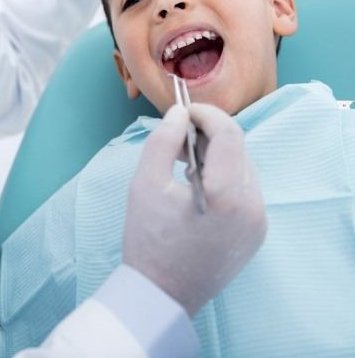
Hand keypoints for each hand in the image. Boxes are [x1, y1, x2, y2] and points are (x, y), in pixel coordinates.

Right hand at [122, 103, 265, 316]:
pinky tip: (197, 185)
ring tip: (182, 164)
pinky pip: (244, 187)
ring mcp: (259, 221)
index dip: (205, 113)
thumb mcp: (145, 184)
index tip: (181, 111)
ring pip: (242, 165)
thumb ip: (163, 140)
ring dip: (215, 153)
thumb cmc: (148, 240)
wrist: (161, 294)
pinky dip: (222, 175)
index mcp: (228, 194)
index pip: (229, 132)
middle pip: (238, 147)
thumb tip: (180, 112)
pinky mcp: (256, 232)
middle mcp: (253, 206)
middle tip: (175, 139)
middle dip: (207, 133)